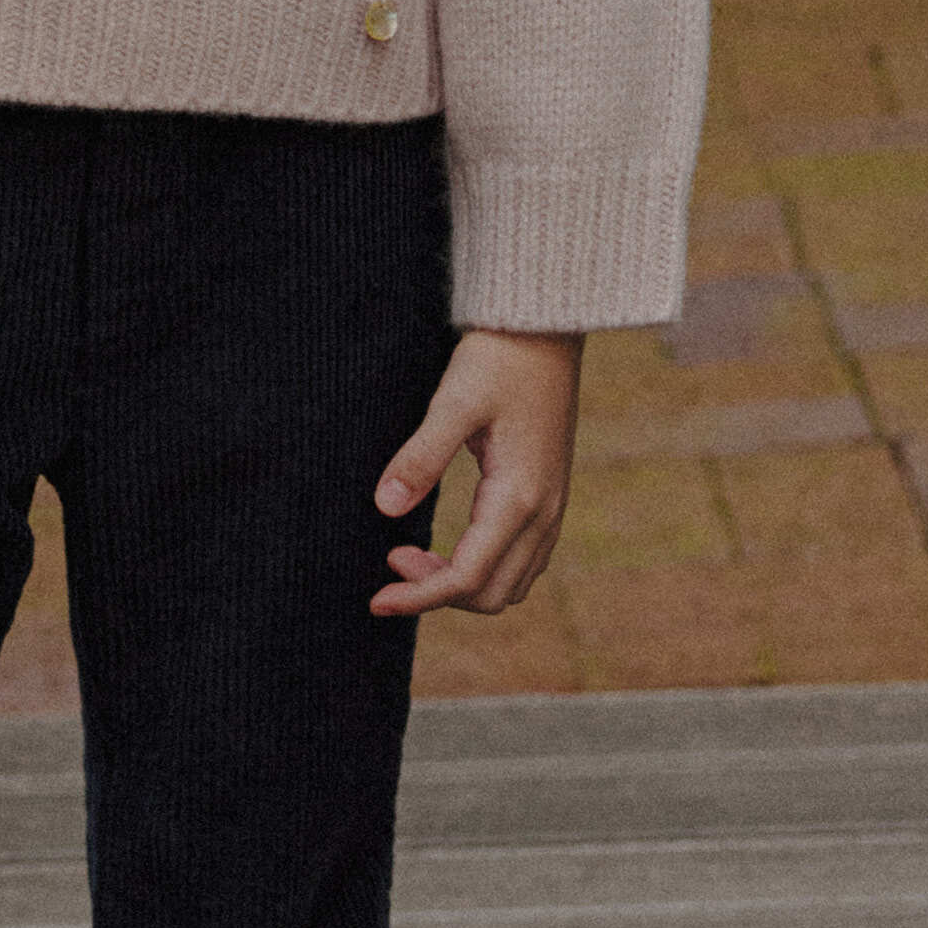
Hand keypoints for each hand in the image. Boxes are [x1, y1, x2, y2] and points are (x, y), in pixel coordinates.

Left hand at [371, 327, 579, 619]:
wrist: (545, 330)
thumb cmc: (499, 360)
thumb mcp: (453, 402)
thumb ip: (421, 456)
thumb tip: (385, 507)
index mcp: (520, 498)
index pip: (467, 578)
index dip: (418, 597)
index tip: (376, 598)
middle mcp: (543, 513)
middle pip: (492, 595)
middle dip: (438, 594)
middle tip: (392, 559)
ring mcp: (552, 508)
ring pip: (511, 584)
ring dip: (462, 585)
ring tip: (413, 555)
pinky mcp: (548, 497)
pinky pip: (522, 561)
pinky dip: (483, 570)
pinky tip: (449, 546)